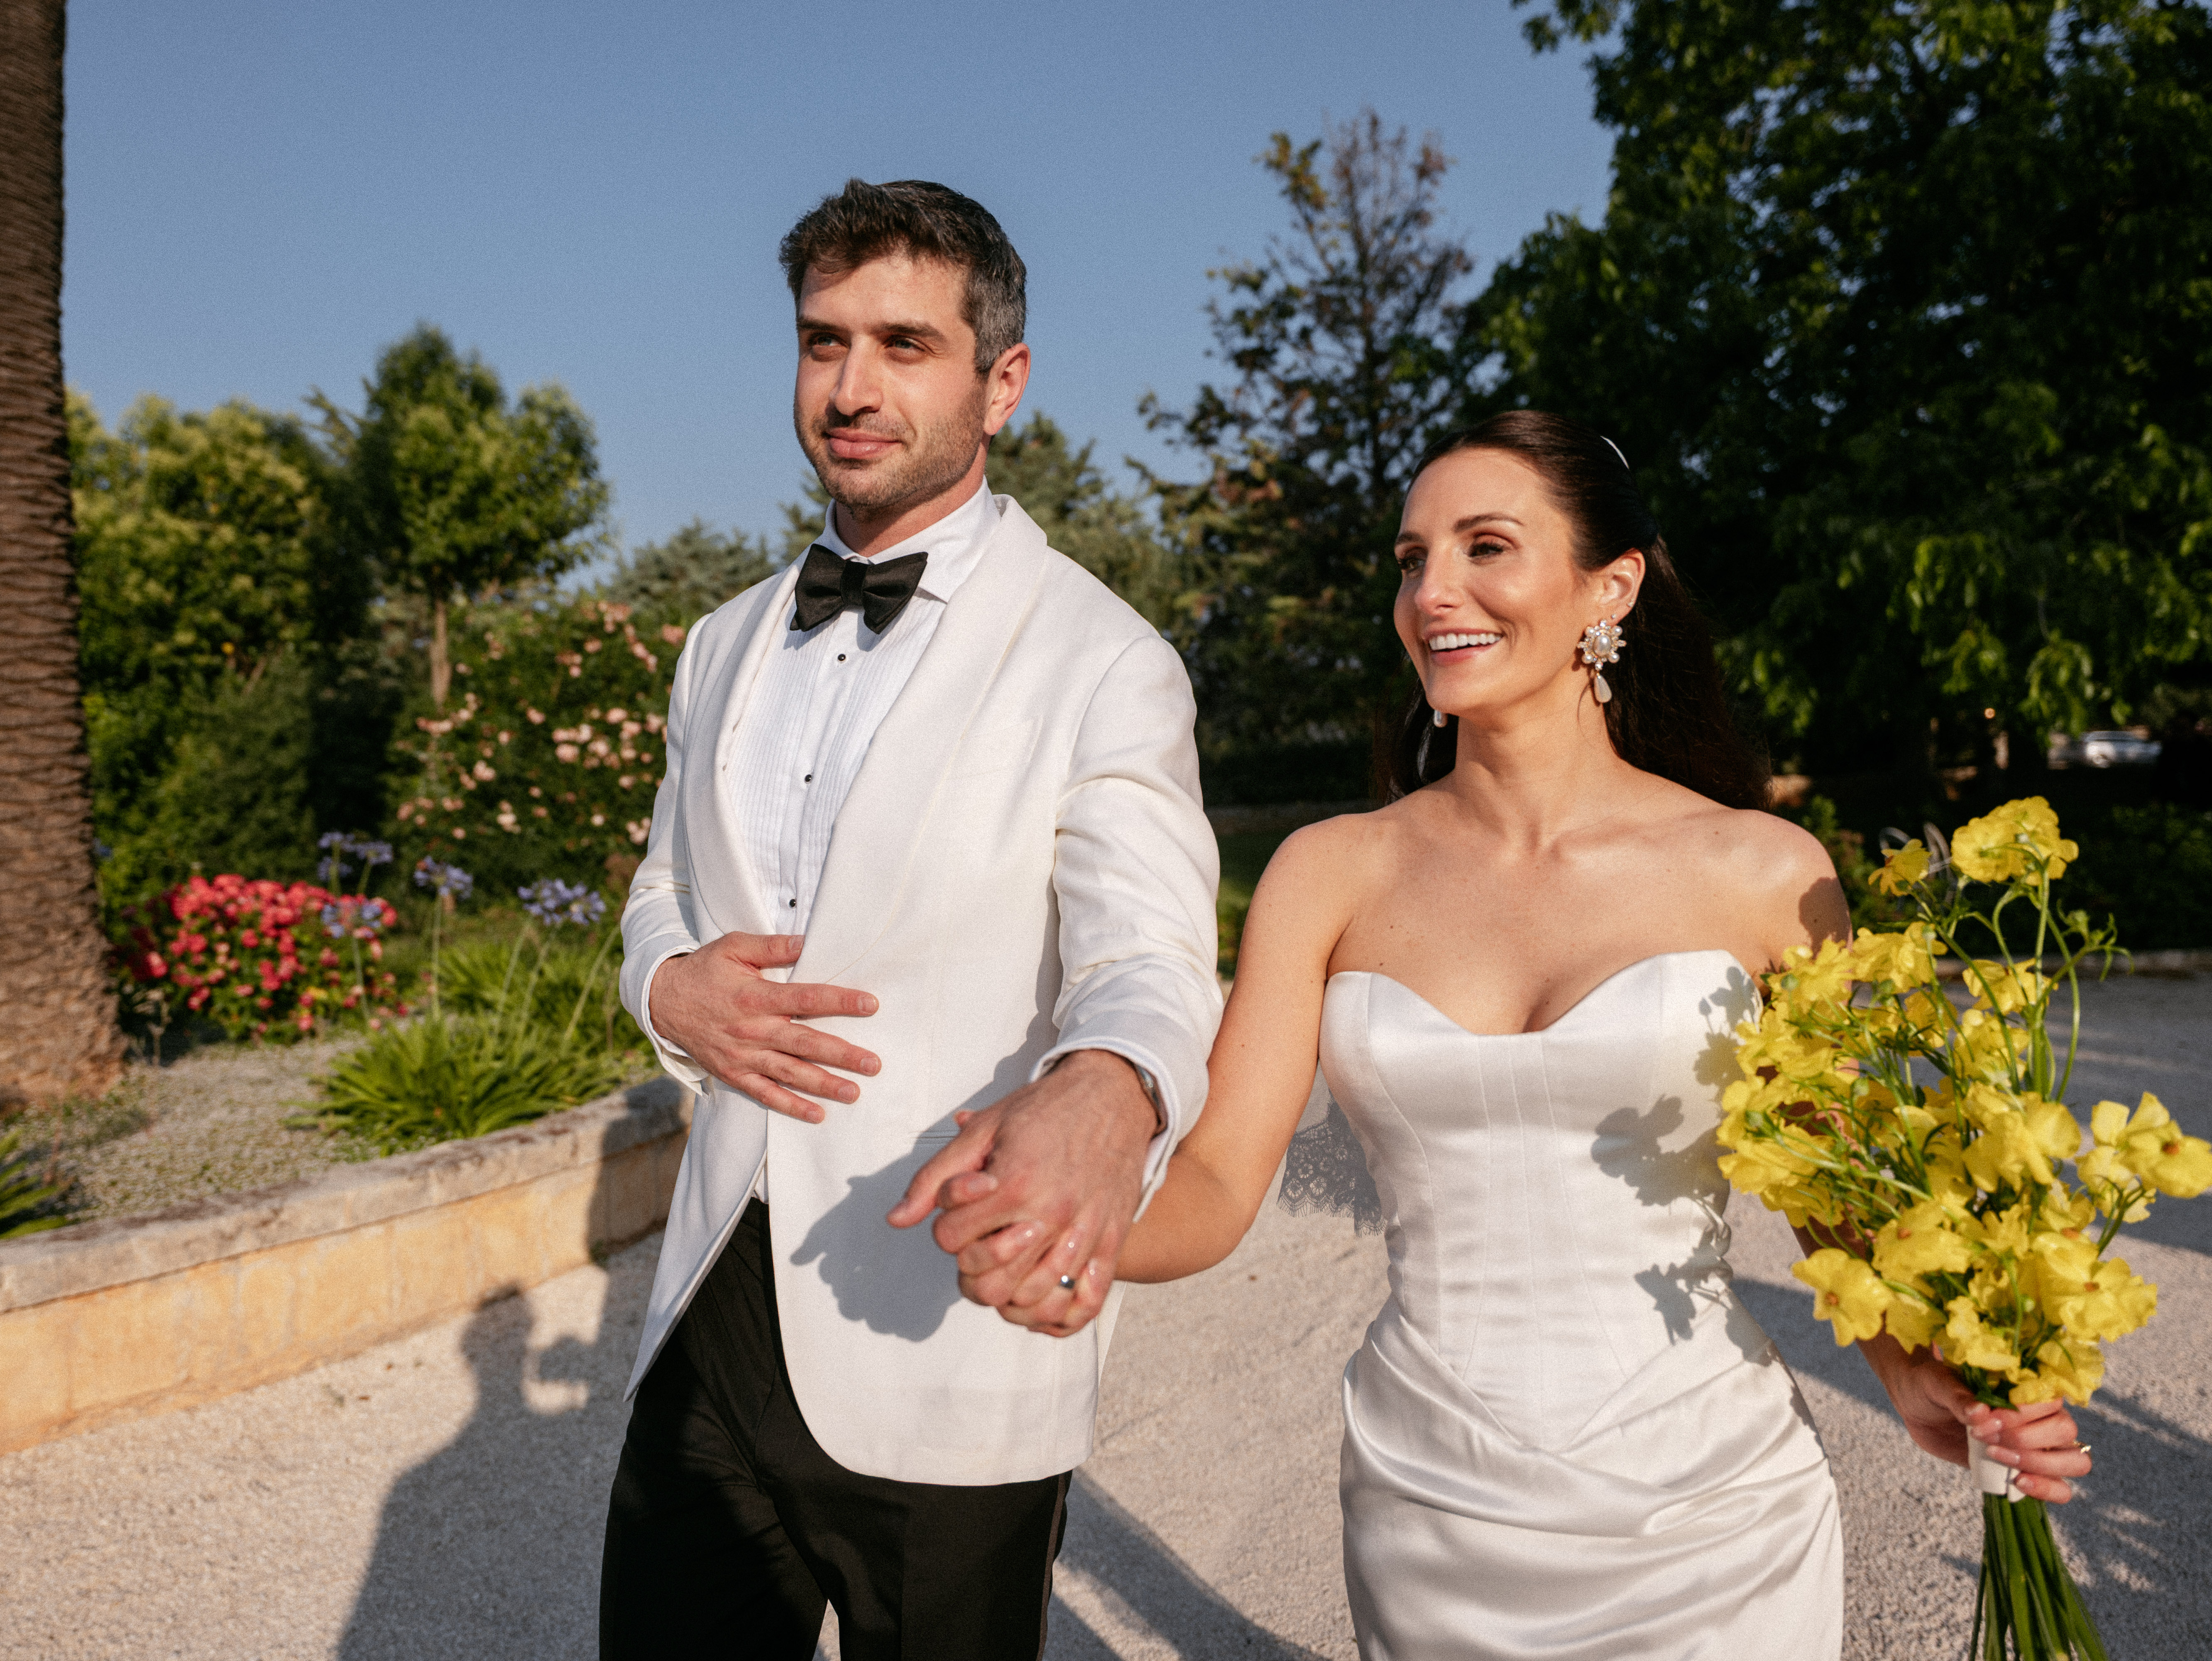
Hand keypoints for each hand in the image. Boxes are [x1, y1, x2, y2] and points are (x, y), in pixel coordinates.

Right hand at [648, 933, 879, 1122]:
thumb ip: (771, 947)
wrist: (662, 1002)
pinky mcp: (733, 1073)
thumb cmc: (705, 971)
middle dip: (841, 1054)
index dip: (839, 1002)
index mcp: (755, 997)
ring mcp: (742, 1056)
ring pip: (789, 1073)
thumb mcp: (733, 947)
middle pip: (804, 1043)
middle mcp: (751, 1029)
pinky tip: (817, 1114)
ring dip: (822, 1084)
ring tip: (854, 1092)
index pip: (805, 999)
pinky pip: (765, 1094)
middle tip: (873, 1064)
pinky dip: (790, 1106)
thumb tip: (806, 941)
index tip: (871, 1005)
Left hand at [886, 1050, 1157, 1336]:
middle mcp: (1051, 1215)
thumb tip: (895, 1220)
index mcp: (1014, 1184)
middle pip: (988, 1283)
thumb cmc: (1045, 1110)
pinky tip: (1036, 1303)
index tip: (959, 1213)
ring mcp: (1084, 1234)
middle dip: (969, 1269)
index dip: (945, 1228)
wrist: (1112, 1095)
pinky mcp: (1111, 1244)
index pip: (951, 1239)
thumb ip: (935, 1177)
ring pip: (1030, 1301)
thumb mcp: (983, 1130)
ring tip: (1002, 1270)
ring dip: (1005, 1294)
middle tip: (976, 1246)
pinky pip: (1082, 1306)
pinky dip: (1054, 1317)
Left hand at [1873, 1339, 2090, 1503]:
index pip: (2051, 1401)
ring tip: (1998, 1457)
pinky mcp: (2026, 1470)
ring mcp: (2037, 1445)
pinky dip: (2047, 1489)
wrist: (1917, 1405)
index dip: (2024, 1414)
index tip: (1989, 1417)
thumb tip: (1979, 1413)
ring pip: (2074, 1460)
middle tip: (1987, 1437)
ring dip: (2041, 1464)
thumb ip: (1957, 1394)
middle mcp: (2040, 1416)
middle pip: (2065, 1431)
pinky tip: (2017, 1481)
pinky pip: (2060, 1488)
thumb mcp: (1936, 1381)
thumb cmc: (1931, 1384)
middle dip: (2027, 1439)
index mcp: (2025, 1386)